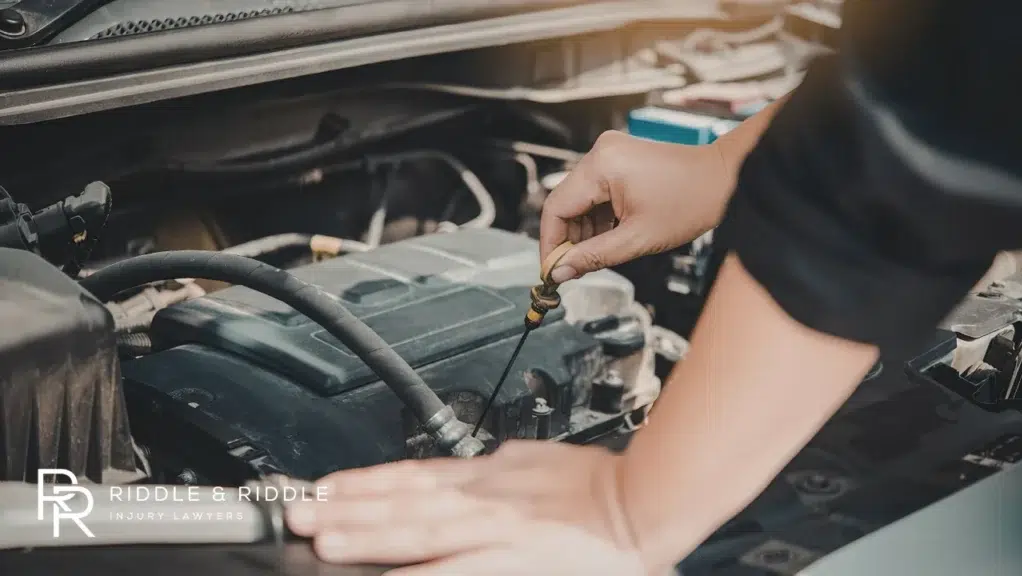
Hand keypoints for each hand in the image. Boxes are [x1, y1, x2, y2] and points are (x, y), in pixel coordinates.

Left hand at [285, 441, 644, 574]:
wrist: (643, 502)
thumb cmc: (598, 486)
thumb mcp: (537, 461)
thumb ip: (499, 466)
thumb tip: (472, 467)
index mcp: (489, 473)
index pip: (414, 474)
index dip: (365, 481)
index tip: (325, 486)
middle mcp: (484, 497)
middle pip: (405, 499)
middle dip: (348, 506)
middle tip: (297, 511)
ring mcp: (497, 529)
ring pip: (421, 530)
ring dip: (368, 533)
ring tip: (322, 537)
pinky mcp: (515, 560)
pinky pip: (459, 569)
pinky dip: (422, 574)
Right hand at [539, 130, 733, 282]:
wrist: (726, 178)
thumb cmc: (692, 202)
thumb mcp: (637, 239)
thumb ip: (593, 257)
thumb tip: (560, 272)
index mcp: (601, 166)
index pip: (555, 208)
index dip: (550, 244)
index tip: (551, 271)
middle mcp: (600, 153)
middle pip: (565, 203)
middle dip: (567, 239)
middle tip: (571, 270)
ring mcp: (610, 154)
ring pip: (580, 200)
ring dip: (583, 230)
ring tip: (595, 256)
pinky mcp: (620, 159)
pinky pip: (596, 192)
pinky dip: (597, 217)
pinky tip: (607, 237)